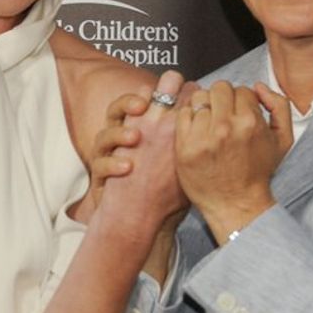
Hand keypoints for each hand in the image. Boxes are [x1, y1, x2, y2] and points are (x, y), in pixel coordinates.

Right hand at [90, 70, 189, 229]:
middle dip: (130, 101)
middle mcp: (124, 138)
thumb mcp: (179, 161)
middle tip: (143, 105)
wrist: (139, 219)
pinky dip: (112, 164)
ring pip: (105, 133)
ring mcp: (110, 156)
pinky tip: (126, 168)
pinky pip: (100, 164)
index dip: (156, 94)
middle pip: (122, 108)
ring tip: (135, 138)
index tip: (174, 92)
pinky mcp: (100, 174)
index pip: (146, 101)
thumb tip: (213, 115)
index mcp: (145, 130)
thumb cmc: (163, 190)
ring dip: (119, 133)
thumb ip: (188, 137)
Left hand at [175, 80, 292, 242]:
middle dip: (222, 99)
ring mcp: (203, 137)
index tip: (238, 115)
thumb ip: (279, 105)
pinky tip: (197, 131)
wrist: (236, 204)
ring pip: (199, 98)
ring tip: (209, 123)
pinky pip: (183, 114)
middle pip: (219, 88)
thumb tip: (258, 86)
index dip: (241, 101)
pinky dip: (189, 117)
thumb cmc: (259, 172)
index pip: (241, 90)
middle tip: (222, 115)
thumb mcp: (283, 140)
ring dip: (205, 107)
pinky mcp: (185, 146)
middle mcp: (226, 127)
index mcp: (250, 122)